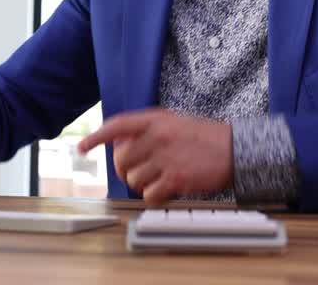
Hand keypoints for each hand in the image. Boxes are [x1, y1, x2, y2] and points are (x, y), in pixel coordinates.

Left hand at [78, 108, 232, 205]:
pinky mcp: (175, 178)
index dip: (96, 137)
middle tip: (137, 173)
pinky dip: (154, 197)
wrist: (237, 150)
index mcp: (156, 120)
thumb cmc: (206, 137)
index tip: (81, 147)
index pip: (117, 126)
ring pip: (134, 180)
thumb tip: (120, 143)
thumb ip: (148, 129)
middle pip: (122, 160)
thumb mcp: (175, 123)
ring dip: (143, 185)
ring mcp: (166, 158)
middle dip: (125, 171)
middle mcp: (158, 136)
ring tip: (159, 180)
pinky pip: (149, 195)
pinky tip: (166, 191)